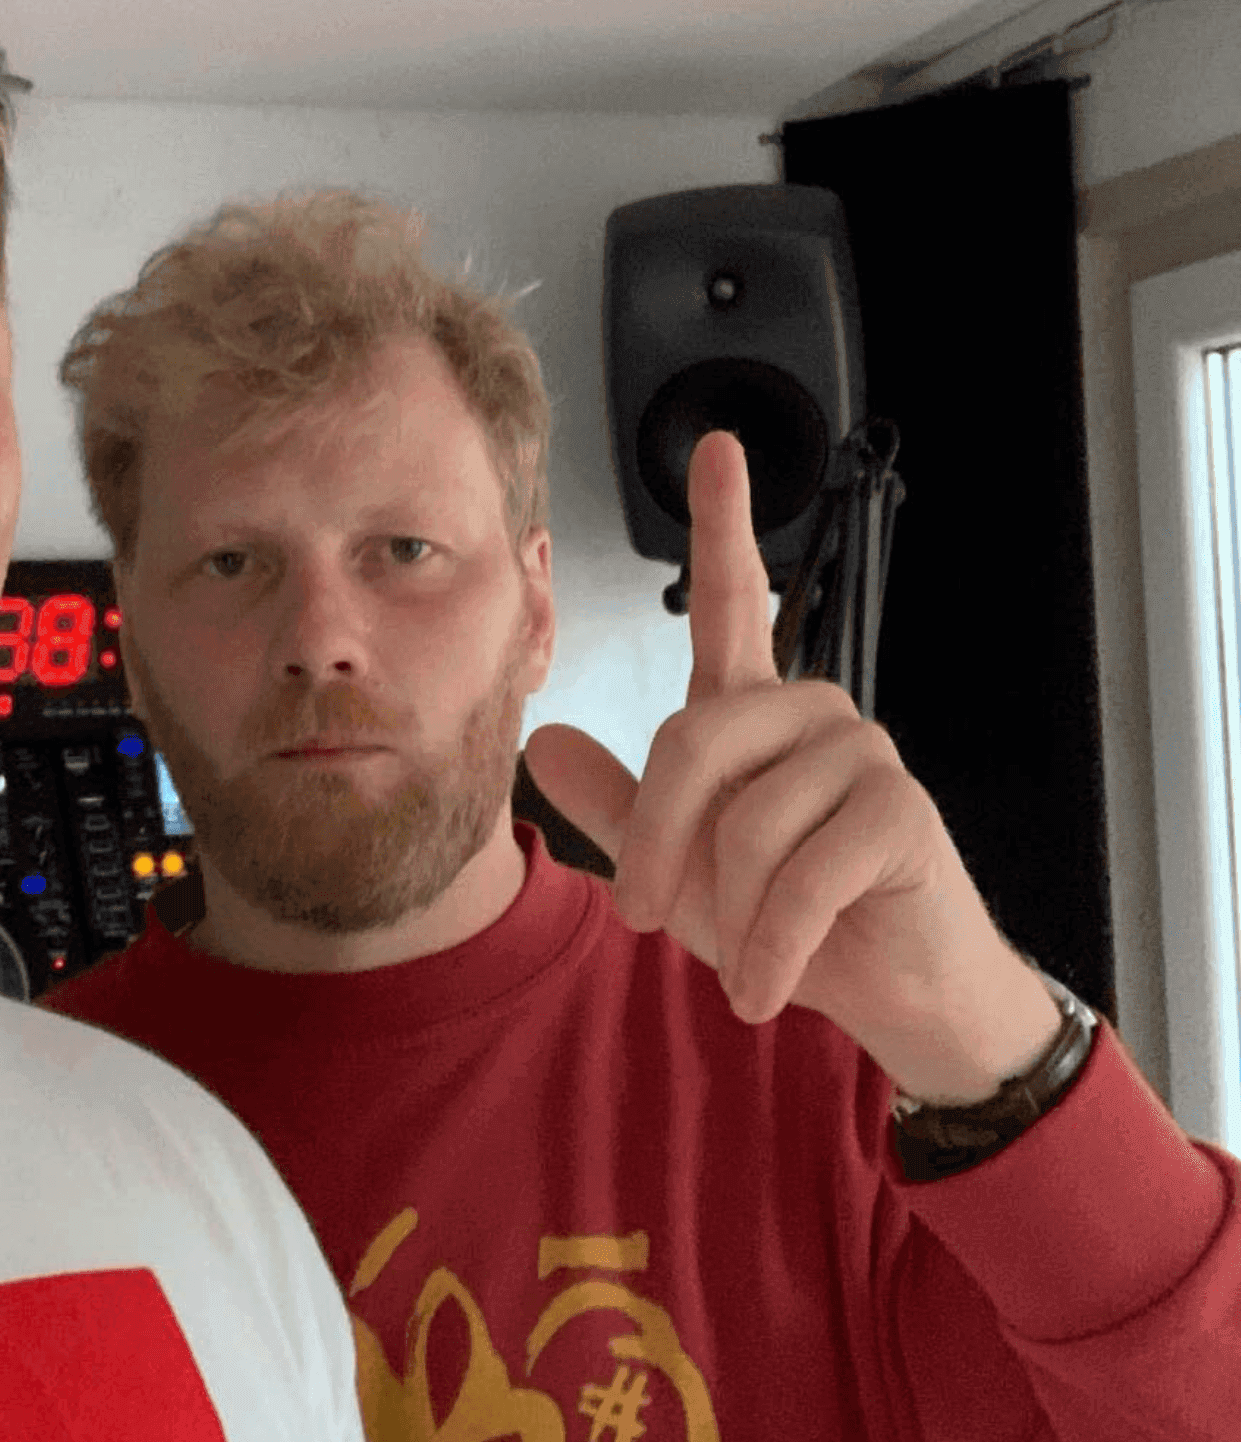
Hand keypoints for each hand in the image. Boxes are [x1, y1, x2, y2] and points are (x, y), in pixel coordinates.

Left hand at [522, 431, 1057, 1102]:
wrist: (882, 995)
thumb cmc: (779, 921)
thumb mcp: (677, 867)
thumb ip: (613, 804)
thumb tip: (539, 740)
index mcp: (750, 711)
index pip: (732, 601)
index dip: (721, 523)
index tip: (717, 447)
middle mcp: (809, 713)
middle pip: (691, 742)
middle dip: (655, 842)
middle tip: (643, 915)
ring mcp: (863, 753)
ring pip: (747, 820)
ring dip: (727, 913)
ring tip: (741, 960)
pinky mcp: (902, 811)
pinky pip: (801, 874)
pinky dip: (772, 945)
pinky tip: (768, 982)